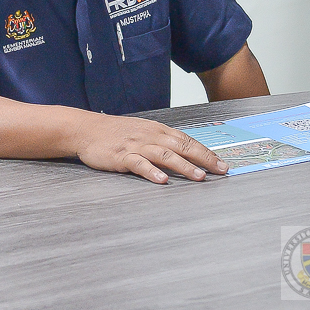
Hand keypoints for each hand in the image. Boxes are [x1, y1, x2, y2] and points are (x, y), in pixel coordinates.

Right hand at [68, 112, 228, 184]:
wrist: (87, 129)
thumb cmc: (116, 132)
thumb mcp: (142, 132)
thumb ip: (162, 141)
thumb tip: (185, 152)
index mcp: (157, 130)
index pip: (187, 140)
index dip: (206, 152)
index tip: (222, 164)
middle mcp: (150, 135)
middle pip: (182, 146)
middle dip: (203, 159)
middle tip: (220, 171)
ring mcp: (136, 145)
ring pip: (164, 155)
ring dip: (183, 166)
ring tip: (198, 177)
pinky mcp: (121, 155)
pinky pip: (139, 163)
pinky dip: (151, 171)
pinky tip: (161, 180)